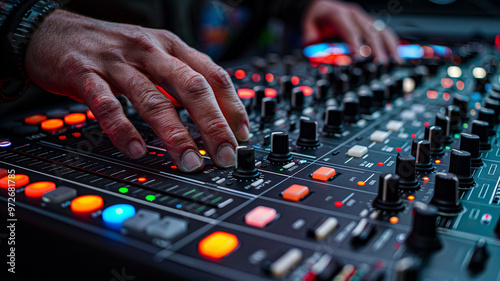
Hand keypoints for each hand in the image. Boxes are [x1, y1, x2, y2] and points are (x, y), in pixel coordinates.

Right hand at [25, 10, 249, 171]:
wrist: (53, 31)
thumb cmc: (110, 48)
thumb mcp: (153, 54)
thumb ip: (181, 79)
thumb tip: (213, 114)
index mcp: (171, 47)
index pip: (213, 75)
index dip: (232, 106)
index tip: (242, 136)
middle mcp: (150, 51)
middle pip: (192, 87)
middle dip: (213, 125)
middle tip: (225, 155)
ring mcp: (117, 62)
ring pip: (154, 99)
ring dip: (175, 134)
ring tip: (189, 162)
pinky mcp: (84, 74)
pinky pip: (108, 105)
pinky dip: (123, 129)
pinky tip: (136, 150)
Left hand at [303, 0, 401, 63]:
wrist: (321, 7)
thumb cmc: (316, 20)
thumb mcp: (307, 32)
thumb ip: (311, 45)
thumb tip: (316, 59)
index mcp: (337, 14)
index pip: (348, 28)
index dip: (355, 43)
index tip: (359, 57)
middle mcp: (353, 14)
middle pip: (368, 30)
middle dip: (376, 48)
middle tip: (380, 63)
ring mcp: (363, 17)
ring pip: (380, 29)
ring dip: (389, 46)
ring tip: (396, 61)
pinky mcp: (369, 22)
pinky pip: (384, 30)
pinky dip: (392, 42)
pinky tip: (398, 53)